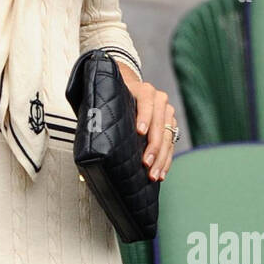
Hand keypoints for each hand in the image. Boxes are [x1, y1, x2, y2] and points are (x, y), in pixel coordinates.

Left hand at [117, 65, 176, 181]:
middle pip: (159, 125)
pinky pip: (170, 145)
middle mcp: (160, 100)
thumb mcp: (114, 97)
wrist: (133, 88)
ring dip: (160, 159)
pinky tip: (161, 172)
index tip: (140, 132)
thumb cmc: (119, 96)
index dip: (144, 117)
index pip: (146, 103)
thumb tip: (91, 129)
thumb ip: (106, 108)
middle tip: (146, 163)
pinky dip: (166, 160)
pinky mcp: (171, 125)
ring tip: (153, 174)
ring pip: (167, 138)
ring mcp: (167, 113)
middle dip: (153, 147)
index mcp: (145, 91)